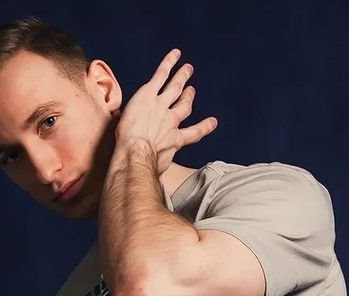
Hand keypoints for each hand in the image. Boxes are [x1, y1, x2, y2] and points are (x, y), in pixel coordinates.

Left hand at [115, 48, 217, 175]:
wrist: (137, 154)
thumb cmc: (143, 168)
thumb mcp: (154, 174)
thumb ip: (156, 176)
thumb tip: (151, 187)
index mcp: (174, 140)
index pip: (193, 133)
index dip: (204, 127)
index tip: (212, 122)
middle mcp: (171, 121)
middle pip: (184, 106)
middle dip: (189, 97)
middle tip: (192, 90)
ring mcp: (161, 106)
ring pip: (175, 87)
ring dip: (181, 77)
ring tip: (187, 69)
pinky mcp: (148, 95)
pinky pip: (161, 75)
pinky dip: (169, 64)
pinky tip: (175, 54)